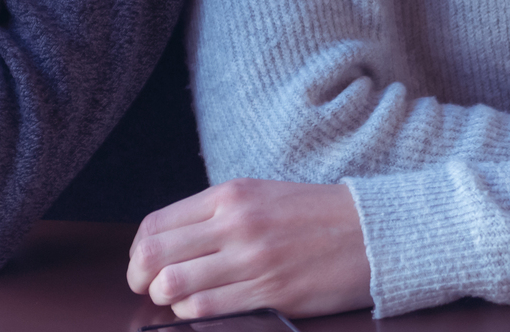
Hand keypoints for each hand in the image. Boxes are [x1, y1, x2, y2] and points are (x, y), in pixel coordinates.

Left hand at [128, 179, 372, 319]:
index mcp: (230, 194)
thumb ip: (215, 214)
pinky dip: (192, 314)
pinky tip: (201, 310)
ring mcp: (253, 259)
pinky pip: (207, 309)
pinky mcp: (270, 293)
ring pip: (174, 286)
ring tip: (177, 300)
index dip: (137, 252)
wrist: (371, 231)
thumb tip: (168, 243)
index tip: (142, 265)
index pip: (156, 224)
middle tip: (148, 288)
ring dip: (166, 299)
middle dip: (141, 278)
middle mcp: (236, 223)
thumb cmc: (314, 214)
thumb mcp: (260, 195)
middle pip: (155, 255)